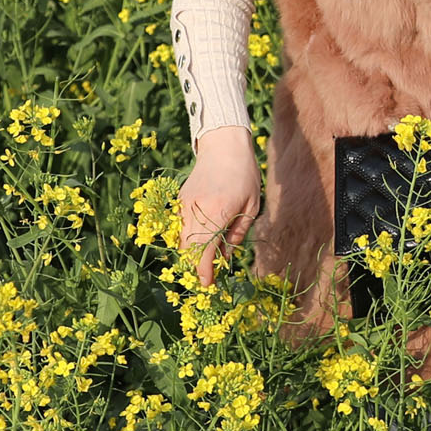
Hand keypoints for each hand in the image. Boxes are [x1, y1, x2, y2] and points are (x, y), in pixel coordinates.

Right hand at [178, 127, 261, 285]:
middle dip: (197, 266)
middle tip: (209, 275)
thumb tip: (225, 256)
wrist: (223, 146)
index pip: (205, 251)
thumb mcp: (250, 207)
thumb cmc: (244, 175)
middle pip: (189, 249)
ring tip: (207, 258)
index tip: (208, 285)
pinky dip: (188, 238)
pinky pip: (180, 226)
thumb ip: (237, 234)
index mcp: (218, 212)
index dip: (204, 272)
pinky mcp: (180, 200)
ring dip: (192, 253)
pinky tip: (201, 239)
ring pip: (182, 239)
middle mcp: (196, 210)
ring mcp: (185, 204)